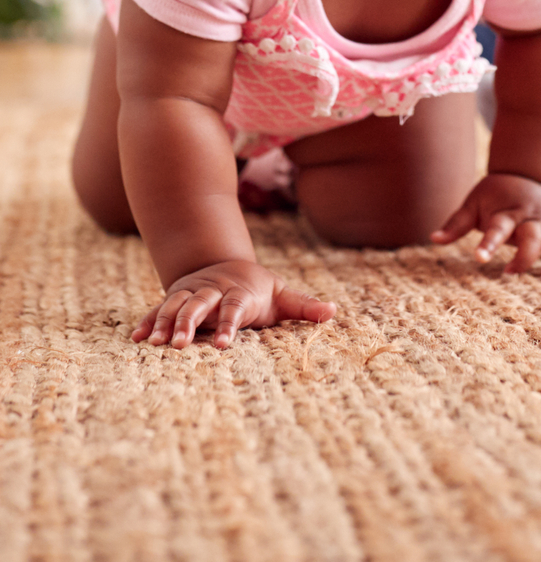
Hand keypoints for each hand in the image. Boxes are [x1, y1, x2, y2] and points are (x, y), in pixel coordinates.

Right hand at [132, 259, 335, 349]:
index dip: (230, 325)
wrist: (226, 266)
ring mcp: (191, 294)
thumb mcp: (281, 296)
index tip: (226, 345)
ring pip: (175, 306)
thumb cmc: (258, 290)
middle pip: (199, 305)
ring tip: (152, 343)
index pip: (235, 309)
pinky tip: (136, 339)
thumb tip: (334, 311)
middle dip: (189, 323)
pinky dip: (147, 322)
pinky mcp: (174, 300)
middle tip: (180, 345)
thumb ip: (304, 306)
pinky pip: (158, 310)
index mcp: (239, 293)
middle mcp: (212, 292)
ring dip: (164, 323)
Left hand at [432, 173, 540, 274]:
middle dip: (525, 256)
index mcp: (505, 211)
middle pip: (532, 236)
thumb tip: (433, 238)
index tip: (480, 258)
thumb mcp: (472, 204)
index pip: (496, 228)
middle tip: (510, 273)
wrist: (523, 171)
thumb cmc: (493, 194)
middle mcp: (529, 215)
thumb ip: (456, 223)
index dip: (489, 244)